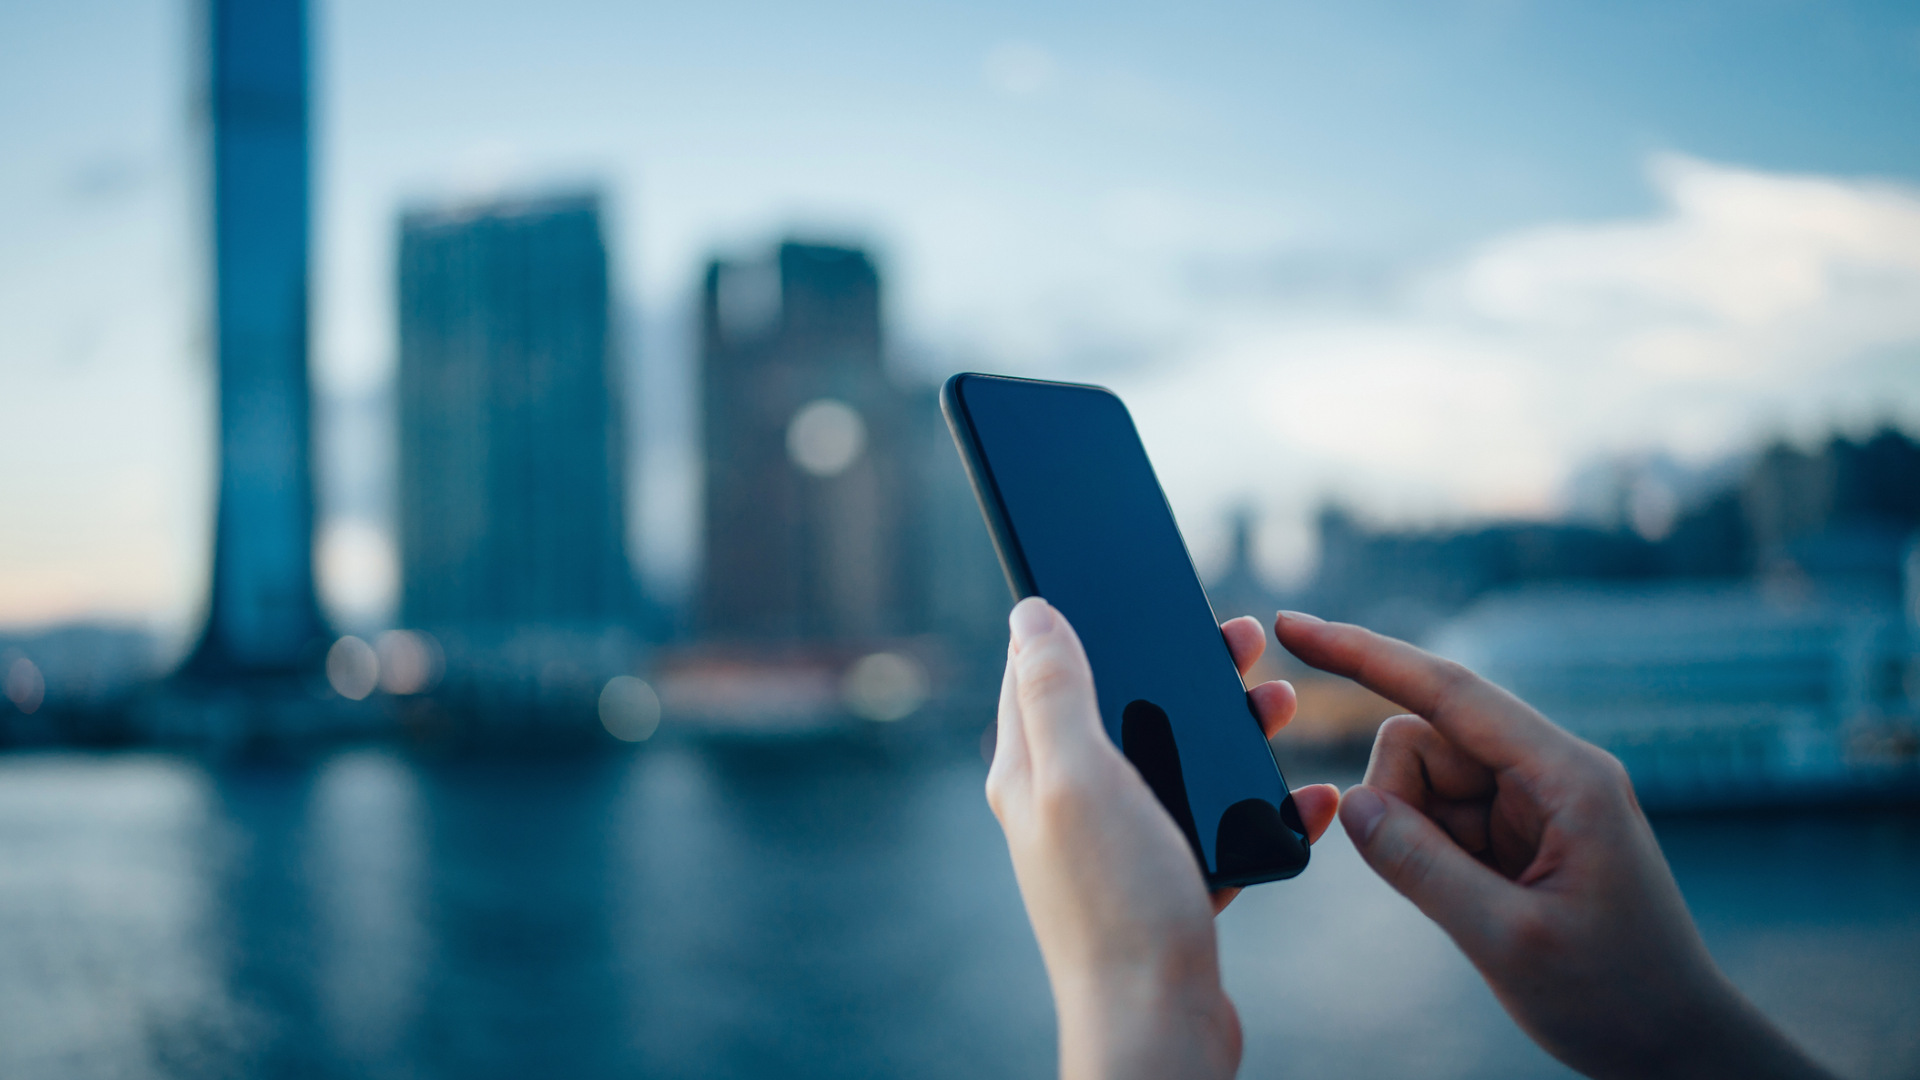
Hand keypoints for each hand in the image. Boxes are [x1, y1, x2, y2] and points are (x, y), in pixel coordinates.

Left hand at [987, 598, 1336, 1079]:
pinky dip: (1259, 809)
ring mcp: (1118, 847)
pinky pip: (1216, 828)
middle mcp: (1068, 805)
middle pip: (1124, 708)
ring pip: (1177, 763)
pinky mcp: (1166, 886)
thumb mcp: (1082, 778)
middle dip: (1183, 670)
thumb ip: (1057, 692)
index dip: (1086, 621)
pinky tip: (1305, 800)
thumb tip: (1030, 612)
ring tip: (1283, 705)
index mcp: (1032, 771)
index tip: (1139, 591)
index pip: (1041, 671)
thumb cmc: (1117, 904)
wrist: (1160, 1028)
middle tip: (1241, 641)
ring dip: (1231, 731)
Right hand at [1274, 611, 1832, 1079]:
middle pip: (1424, 739)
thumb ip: (1418, 867)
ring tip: (1472, 904)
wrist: (1676, 1048)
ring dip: (1418, 836)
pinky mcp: (1521, 831)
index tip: (1294, 627)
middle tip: (1443, 886)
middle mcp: (1551, 771)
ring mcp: (1535, 800)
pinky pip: (1440, 816)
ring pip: (1424, 780)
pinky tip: (1476, 902)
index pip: (1448, 691)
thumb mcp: (1507, 941)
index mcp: (1566, 777)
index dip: (1364, 655)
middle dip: (1401, 802)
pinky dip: (1432, 854)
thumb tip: (1349, 803)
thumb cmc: (1615, 998)